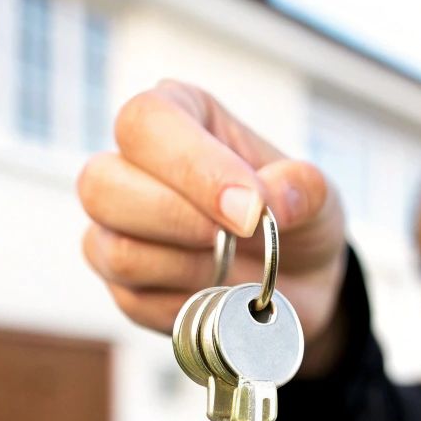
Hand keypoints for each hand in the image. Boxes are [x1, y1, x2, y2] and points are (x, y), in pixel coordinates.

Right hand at [78, 80, 349, 371]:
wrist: (296, 282)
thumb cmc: (294, 219)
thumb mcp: (319, 194)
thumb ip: (302, 188)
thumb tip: (269, 200)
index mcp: (176, 116)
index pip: (147, 123)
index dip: (192, 167)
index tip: (249, 209)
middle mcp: (130, 167)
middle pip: (101, 185)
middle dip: (176, 220)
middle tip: (236, 239)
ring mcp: (115, 228)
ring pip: (112, 249)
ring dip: (184, 267)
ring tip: (231, 267)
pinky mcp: (120, 284)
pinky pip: (133, 300)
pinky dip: (186, 303)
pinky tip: (217, 295)